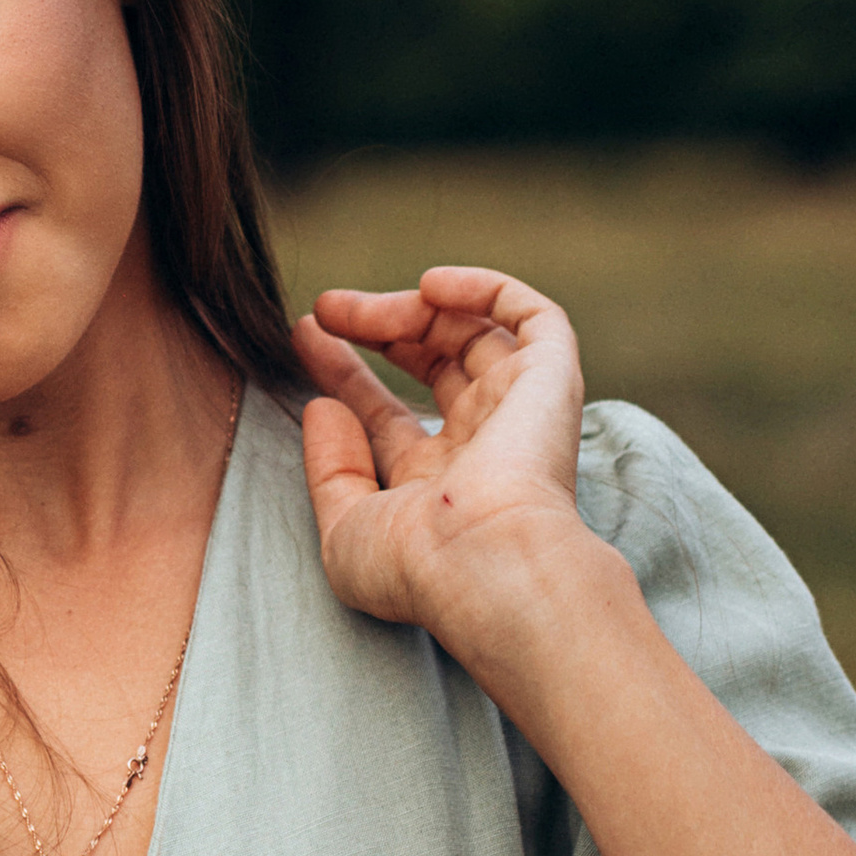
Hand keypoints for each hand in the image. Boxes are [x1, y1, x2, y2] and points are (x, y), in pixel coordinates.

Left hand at [292, 269, 594, 657]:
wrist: (487, 564)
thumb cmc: (417, 567)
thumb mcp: (345, 529)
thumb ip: (331, 469)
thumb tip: (322, 407)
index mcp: (438, 485)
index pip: (388, 415)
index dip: (345, 373)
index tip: (305, 336)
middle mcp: (483, 444)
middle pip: (429, 364)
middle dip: (375, 328)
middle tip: (323, 311)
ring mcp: (519, 409)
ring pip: (471, 332)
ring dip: (409, 306)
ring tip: (348, 308)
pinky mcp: (550, 378)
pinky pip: (530, 315)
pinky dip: (483, 288)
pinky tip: (427, 287)